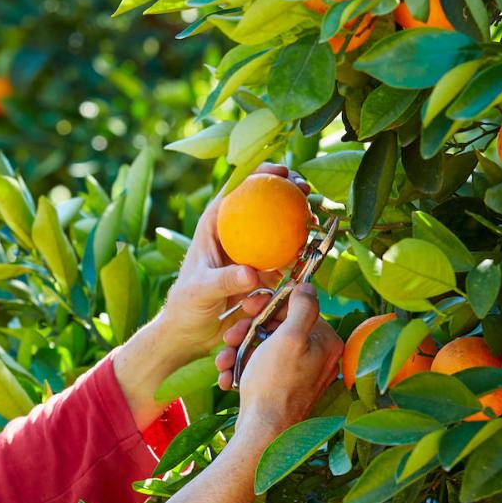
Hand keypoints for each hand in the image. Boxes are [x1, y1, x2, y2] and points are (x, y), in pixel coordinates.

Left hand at [158, 164, 310, 356]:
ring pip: (277, 227)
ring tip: (315, 222)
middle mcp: (232, 233)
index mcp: (213, 226)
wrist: (191, 331)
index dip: (258, 173)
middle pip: (262, 202)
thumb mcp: (201, 291)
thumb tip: (252, 274)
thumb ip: (224, 281)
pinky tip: (313, 253)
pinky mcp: (260, 270)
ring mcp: (248, 251)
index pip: (235, 189)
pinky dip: (298, 253)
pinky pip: (283, 258)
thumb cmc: (186, 306)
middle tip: (307, 191)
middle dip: (286, 191)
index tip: (282, 170)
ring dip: (297, 220)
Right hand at [218, 283, 341, 440]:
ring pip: (265, 348)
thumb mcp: (290, 338)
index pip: (297, 309)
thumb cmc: (276, 386)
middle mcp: (317, 357)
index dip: (269, 305)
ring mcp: (300, 374)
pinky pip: (262, 368)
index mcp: (326, 343)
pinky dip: (243, 369)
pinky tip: (228, 376)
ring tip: (224, 360)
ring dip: (239, 351)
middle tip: (230, 336)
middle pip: (279, 328)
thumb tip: (308, 286)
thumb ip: (303, 307)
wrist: (263, 432)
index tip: (247, 307)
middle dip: (248, 331)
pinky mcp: (283, 388)